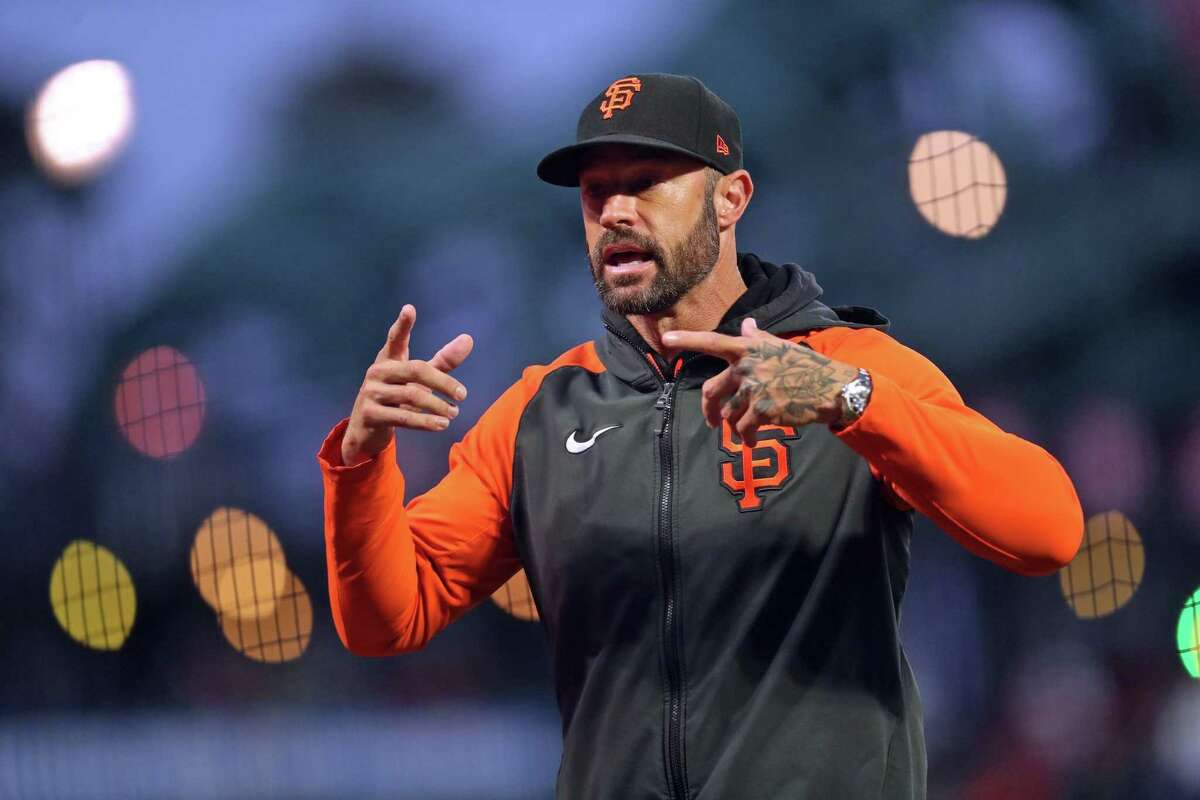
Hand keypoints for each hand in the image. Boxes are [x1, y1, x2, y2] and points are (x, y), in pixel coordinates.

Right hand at [341, 304, 472, 466]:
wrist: (365, 430)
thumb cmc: (397, 397)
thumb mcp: (419, 379)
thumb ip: (443, 361)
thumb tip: (468, 339)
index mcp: (389, 359)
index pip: (396, 338)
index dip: (403, 325)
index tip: (409, 309)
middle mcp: (378, 372)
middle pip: (417, 370)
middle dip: (443, 383)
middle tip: (463, 395)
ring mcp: (371, 392)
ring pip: (413, 395)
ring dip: (438, 406)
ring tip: (454, 413)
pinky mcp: (370, 414)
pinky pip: (404, 417)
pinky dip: (426, 422)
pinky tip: (442, 425)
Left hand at [661, 318, 859, 445]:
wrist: (832, 388)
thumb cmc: (808, 366)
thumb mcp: (781, 347)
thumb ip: (758, 338)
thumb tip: (746, 325)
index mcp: (748, 348)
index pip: (712, 341)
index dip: (687, 339)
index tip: (665, 339)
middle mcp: (746, 366)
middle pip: (712, 391)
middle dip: (708, 410)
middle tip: (711, 421)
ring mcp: (753, 389)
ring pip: (728, 413)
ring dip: (733, 426)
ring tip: (743, 433)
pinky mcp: (762, 410)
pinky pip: (743, 429)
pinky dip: (745, 438)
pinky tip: (752, 441)